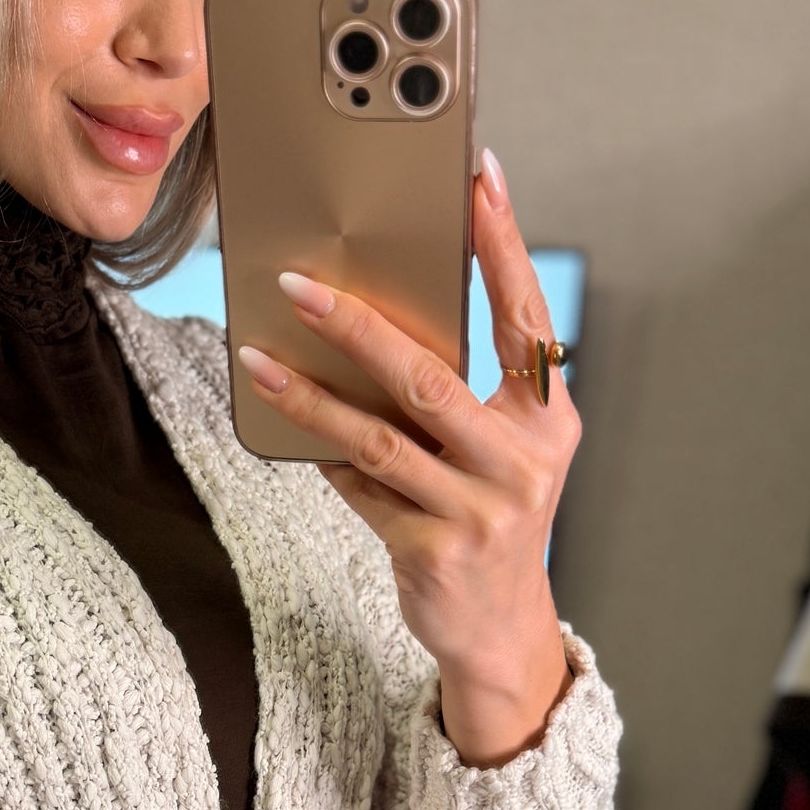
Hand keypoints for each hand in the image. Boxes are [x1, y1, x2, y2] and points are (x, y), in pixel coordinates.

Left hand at [237, 148, 576, 764]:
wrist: (501, 630)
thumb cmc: (494, 520)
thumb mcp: (505, 451)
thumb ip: (469, 391)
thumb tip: (380, 314)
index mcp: (550, 417)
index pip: (525, 314)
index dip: (502, 245)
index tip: (477, 179)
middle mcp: (523, 459)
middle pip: (430, 378)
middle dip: (358, 324)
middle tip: (301, 284)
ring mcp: (480, 510)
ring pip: (379, 438)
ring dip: (311, 394)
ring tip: (259, 357)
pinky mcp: (434, 551)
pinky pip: (362, 489)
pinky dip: (324, 456)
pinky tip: (287, 424)